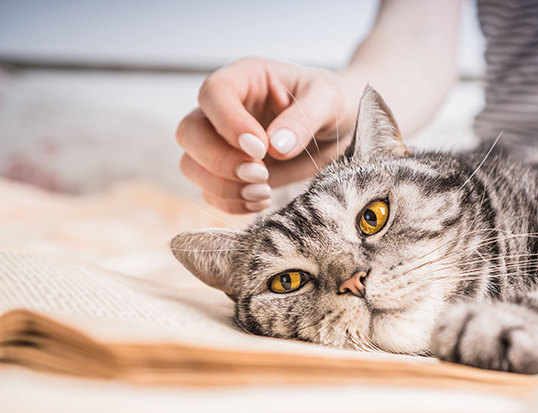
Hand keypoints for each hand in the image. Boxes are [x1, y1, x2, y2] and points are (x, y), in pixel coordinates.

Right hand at [175, 57, 359, 213]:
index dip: (228, 124)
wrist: (341, 129)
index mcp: (246, 78)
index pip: (213, 94)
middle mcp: (226, 109)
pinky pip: (208, 191)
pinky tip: (261, 200)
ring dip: (222, 186)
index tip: (260, 149)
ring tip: (264, 191)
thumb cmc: (334, 103)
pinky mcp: (229, 172)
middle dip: (219, 161)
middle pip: (189, 133)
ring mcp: (222, 142)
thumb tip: (274, 147)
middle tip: (262, 174)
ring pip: (191, 164)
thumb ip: (303, 119)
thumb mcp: (329, 101)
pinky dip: (230, 203)